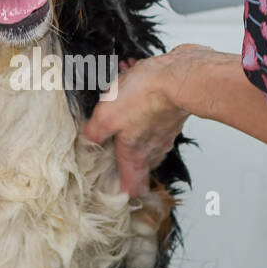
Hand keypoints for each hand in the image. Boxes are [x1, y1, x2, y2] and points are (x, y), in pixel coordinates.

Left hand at [79, 43, 266, 197]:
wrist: (180, 75)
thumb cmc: (146, 96)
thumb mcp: (107, 117)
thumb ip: (94, 134)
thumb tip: (86, 143)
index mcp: (136, 155)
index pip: (133, 188)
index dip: (122, 192)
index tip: (111, 188)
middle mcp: (153, 148)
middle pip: (138, 163)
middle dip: (122, 154)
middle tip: (107, 144)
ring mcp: (165, 132)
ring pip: (145, 136)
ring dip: (130, 123)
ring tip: (117, 104)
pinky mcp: (170, 113)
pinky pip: (152, 114)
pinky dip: (141, 104)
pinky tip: (131, 85)